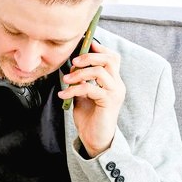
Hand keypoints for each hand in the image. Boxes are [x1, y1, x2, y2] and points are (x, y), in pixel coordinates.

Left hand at [58, 40, 125, 156]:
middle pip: (109, 59)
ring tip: (66, 81)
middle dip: (89, 56)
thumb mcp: (83, 93)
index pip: (112, 57)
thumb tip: (72, 66)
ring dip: (79, 73)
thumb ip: (82, 79)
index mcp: (113, 80)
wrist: (93, 138)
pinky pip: (90, 88)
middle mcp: (117, 85)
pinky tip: (64, 95)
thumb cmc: (89, 117)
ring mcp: (115, 93)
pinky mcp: (109, 102)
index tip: (85, 43)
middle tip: (73, 63)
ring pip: (100, 71)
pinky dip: (74, 89)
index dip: (99, 48)